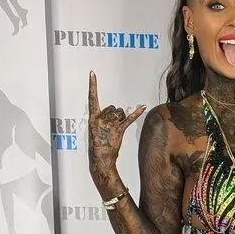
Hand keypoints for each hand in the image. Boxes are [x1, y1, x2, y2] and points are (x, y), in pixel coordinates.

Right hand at [88, 71, 145, 189]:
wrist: (100, 159)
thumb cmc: (98, 145)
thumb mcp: (95, 130)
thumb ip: (103, 119)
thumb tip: (114, 113)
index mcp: (92, 118)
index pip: (92, 99)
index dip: (92, 86)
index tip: (92, 74)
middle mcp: (100, 119)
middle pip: (112, 107)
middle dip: (114, 115)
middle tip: (111, 127)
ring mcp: (110, 125)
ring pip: (120, 113)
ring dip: (120, 119)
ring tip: (116, 130)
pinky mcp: (119, 130)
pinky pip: (129, 119)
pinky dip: (136, 113)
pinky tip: (143, 107)